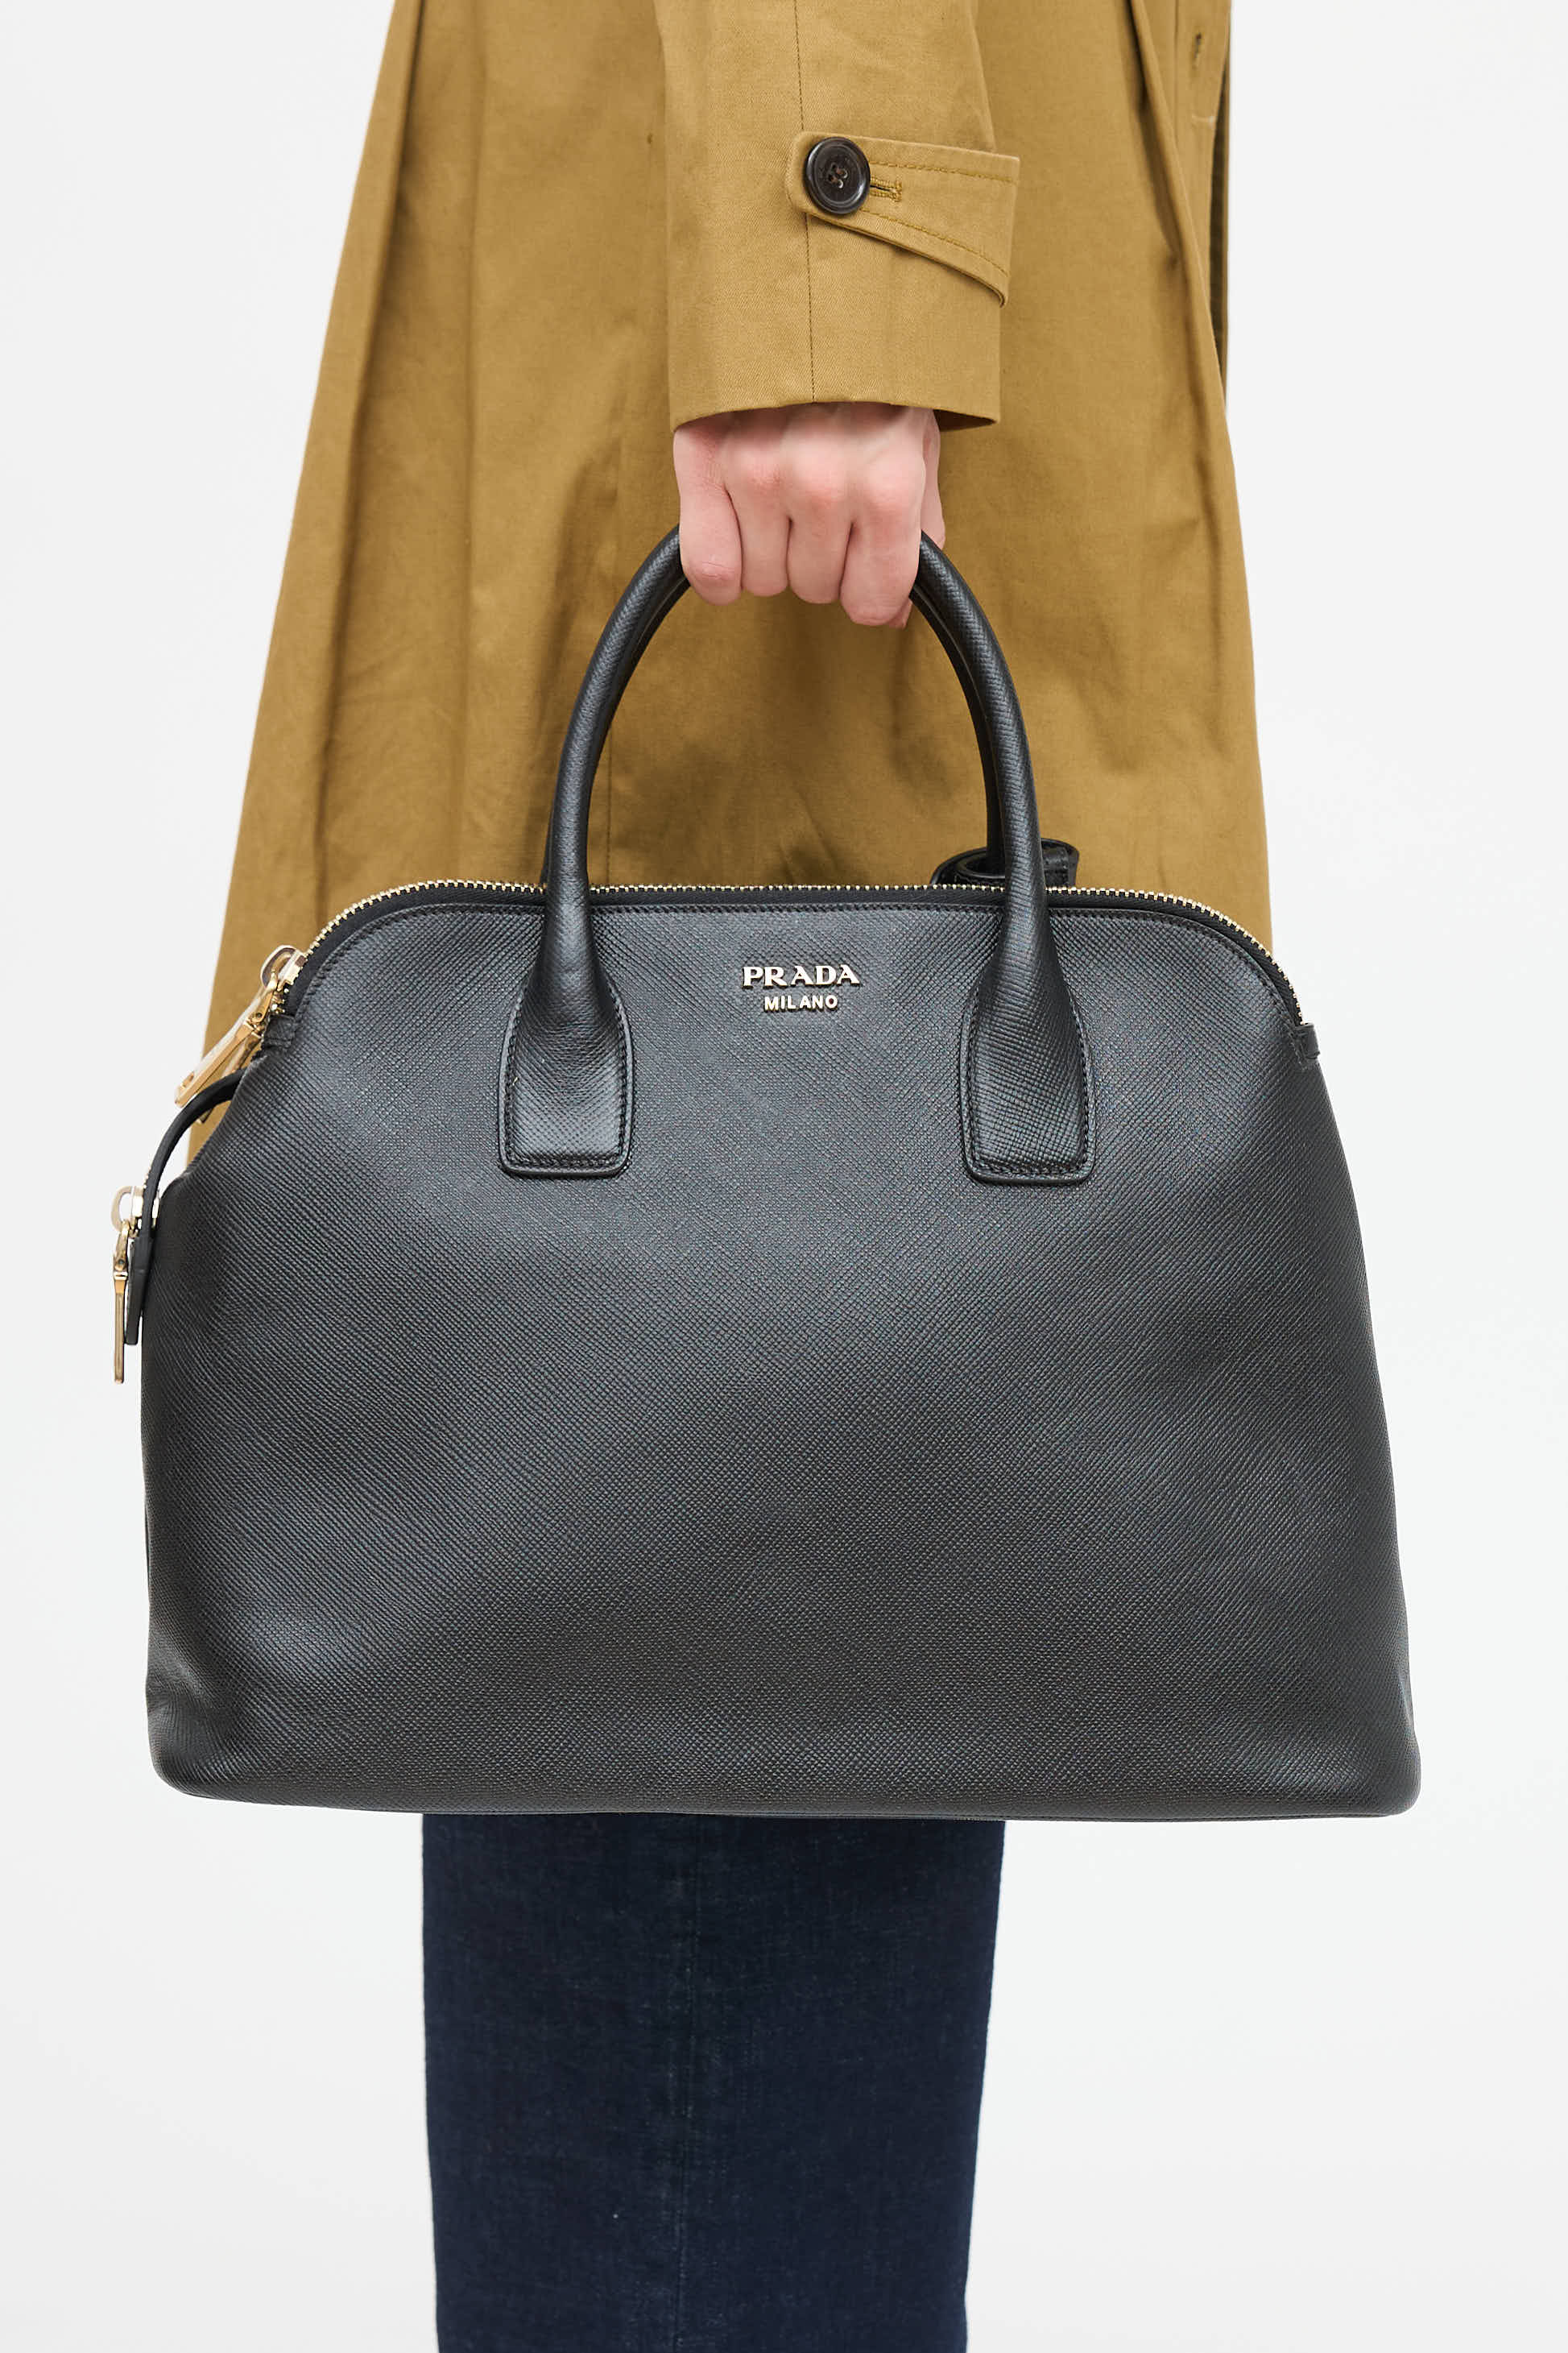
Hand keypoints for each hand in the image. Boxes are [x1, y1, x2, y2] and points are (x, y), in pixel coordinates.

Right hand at [672, 402, 942, 627]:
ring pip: (762, 580)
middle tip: (826, 504)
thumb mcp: (919, 446)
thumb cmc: (876, 376)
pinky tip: (740, 532)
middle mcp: (822, 481)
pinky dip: (722, 567)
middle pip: (816, 590)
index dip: (871, 589)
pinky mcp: (705, 459)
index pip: (871, 602)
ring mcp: (758, 470)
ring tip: (786, 491)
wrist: (815, 284)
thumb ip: (917, 534)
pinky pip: (708, 568)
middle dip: (824, 561)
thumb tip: (895, 612)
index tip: (867, 558)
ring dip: (774, 553)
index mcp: (888, 483)